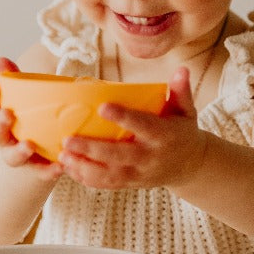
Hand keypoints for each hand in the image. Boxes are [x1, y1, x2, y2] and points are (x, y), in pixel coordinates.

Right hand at [0, 58, 62, 180]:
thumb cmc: (32, 117)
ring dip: (19, 151)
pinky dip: (48, 171)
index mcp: (0, 118)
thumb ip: (15, 80)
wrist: (41, 153)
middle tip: (7, 114)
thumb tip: (0, 60)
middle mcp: (5, 139)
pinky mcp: (37, 169)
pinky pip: (41, 172)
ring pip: (13, 157)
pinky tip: (59, 166)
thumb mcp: (24, 98)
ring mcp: (19, 156)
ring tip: (29, 145)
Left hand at [56, 66, 207, 189]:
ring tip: (63, 156)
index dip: (123, 117)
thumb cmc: (182, 132)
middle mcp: (150, 157)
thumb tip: (181, 69)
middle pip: (119, 156)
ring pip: (110, 175)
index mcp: (164, 136)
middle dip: (92, 149)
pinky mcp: (132, 183)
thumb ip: (181, 91)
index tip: (102, 107)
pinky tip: (70, 168)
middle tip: (68, 139)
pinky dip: (87, 179)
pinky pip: (107, 185)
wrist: (191, 165)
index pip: (143, 126)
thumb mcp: (186, 111)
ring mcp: (140, 174)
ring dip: (84, 167)